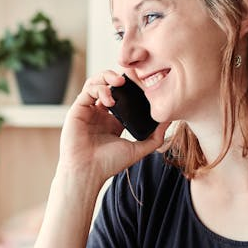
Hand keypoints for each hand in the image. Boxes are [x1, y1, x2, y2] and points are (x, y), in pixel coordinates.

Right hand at [57, 71, 168, 185]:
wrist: (88, 172)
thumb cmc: (109, 164)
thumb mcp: (138, 149)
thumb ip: (155, 136)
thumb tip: (170, 120)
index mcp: (113, 120)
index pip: (122, 96)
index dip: (132, 86)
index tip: (144, 81)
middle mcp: (100, 113)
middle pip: (108, 85)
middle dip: (120, 76)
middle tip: (132, 75)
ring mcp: (88, 110)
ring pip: (96, 83)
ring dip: (108, 77)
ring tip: (120, 81)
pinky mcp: (77, 109)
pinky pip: (88, 90)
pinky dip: (99, 89)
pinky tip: (110, 99)